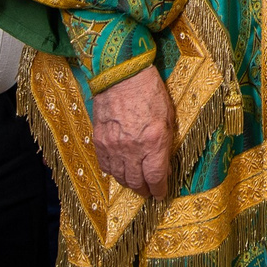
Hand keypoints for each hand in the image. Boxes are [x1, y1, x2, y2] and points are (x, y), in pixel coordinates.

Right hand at [92, 64, 174, 198]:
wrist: (121, 73)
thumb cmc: (149, 90)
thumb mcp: (167, 115)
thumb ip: (165, 140)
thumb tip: (163, 160)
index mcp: (153, 142)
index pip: (155, 177)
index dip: (159, 190)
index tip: (161, 194)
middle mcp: (132, 148)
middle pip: (137, 182)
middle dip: (144, 190)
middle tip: (149, 192)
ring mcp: (113, 145)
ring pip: (120, 177)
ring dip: (129, 183)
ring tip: (135, 183)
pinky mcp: (99, 140)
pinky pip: (105, 165)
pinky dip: (113, 172)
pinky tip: (119, 170)